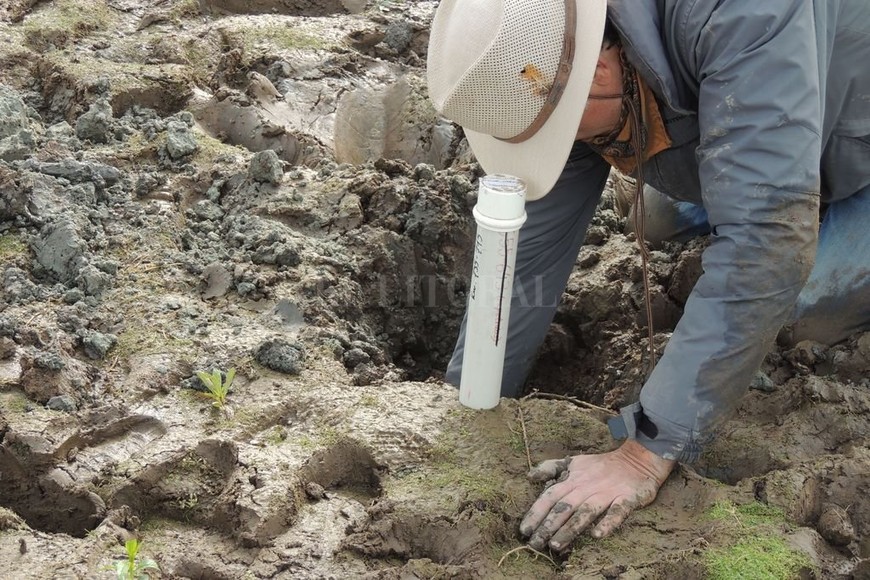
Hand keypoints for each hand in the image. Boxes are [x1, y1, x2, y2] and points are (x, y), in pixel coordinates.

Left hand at [520, 439, 674, 551]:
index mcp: (572, 479)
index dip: (536, 512)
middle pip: (564, 507)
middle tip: (535, 544)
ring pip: (585, 512)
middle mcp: (587, 487)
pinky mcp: (627, 499)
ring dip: (570, 528)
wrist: (636, 460)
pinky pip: (617, 512)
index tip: (524, 530)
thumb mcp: (573, 462)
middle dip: (548, 526)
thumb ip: (550, 468)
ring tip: (556, 545)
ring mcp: (607, 493)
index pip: (550, 496)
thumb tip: (529, 476)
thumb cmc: (600, 466)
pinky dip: (607, 523)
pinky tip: (597, 535)